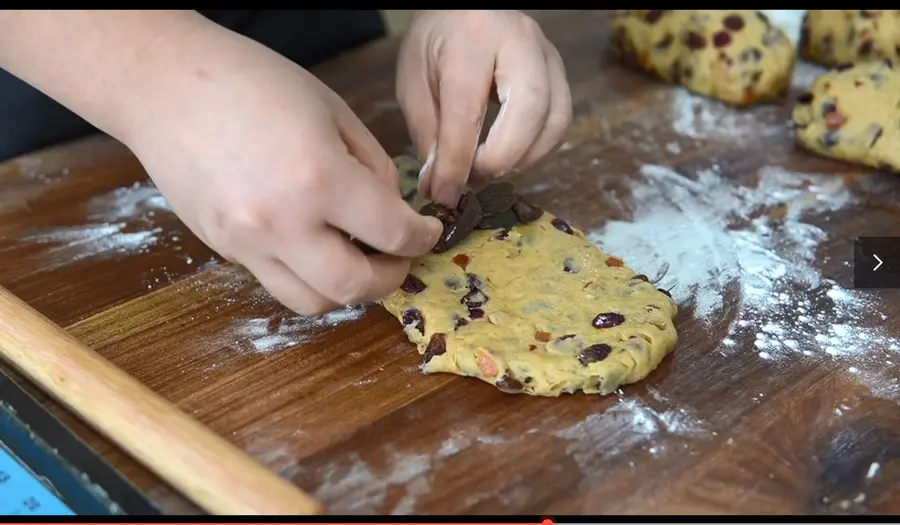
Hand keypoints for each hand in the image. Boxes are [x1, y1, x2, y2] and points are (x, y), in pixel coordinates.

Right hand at [125, 27, 441, 314]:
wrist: (164, 85)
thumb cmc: (251, 81)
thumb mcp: (333, 110)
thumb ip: (373, 167)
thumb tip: (392, 210)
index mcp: (319, 178)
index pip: (393, 234)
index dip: (423, 237)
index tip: (429, 231)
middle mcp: (282, 223)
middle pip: (354, 288)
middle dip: (391, 278)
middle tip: (400, 258)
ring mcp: (246, 244)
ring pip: (312, 303)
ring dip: (346, 290)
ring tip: (357, 259)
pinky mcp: (222, 249)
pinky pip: (276, 281)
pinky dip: (307, 275)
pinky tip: (314, 245)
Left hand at [397, 10, 572, 206]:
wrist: (463, 10)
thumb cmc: (434, 46)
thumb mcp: (414, 85)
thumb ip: (428, 135)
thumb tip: (440, 188)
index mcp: (472, 39)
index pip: (468, 110)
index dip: (457, 160)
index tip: (445, 194)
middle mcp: (520, 41)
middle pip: (530, 110)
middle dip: (502, 157)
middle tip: (474, 178)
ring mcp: (548, 55)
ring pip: (555, 119)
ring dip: (524, 158)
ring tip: (490, 169)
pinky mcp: (560, 73)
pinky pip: (561, 121)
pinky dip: (538, 149)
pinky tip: (510, 156)